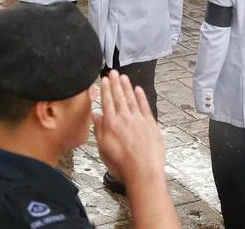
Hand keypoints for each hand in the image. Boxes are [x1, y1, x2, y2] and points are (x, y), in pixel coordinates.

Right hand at [94, 71, 166, 190]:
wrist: (143, 172)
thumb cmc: (122, 165)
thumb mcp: (103, 149)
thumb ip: (99, 130)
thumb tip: (94, 116)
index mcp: (111, 124)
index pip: (107, 101)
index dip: (105, 89)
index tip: (104, 79)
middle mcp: (124, 118)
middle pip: (119, 96)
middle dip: (115, 83)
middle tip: (113, 72)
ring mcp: (138, 120)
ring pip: (131, 99)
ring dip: (127, 86)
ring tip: (123, 76)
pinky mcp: (150, 124)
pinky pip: (145, 106)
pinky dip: (141, 97)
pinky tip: (139, 90)